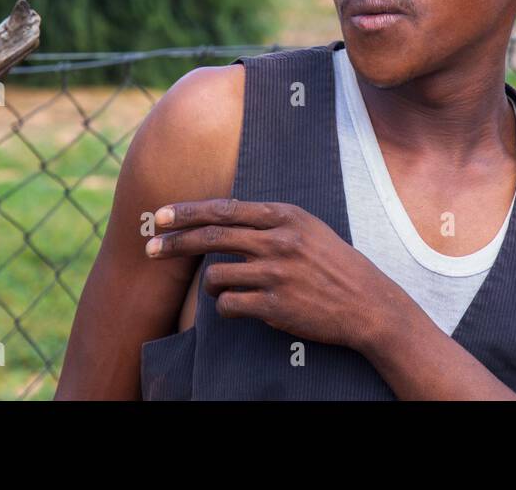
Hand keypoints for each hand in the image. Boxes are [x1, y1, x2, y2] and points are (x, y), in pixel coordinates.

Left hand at [145, 198, 396, 350]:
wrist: (366, 302)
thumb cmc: (333, 264)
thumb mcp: (306, 228)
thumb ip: (269, 221)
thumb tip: (224, 215)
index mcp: (285, 217)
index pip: (224, 209)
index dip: (187, 212)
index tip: (161, 216)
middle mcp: (279, 241)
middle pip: (212, 237)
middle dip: (175, 242)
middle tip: (149, 247)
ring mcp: (276, 274)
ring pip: (216, 275)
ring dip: (211, 284)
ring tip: (223, 288)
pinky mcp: (275, 306)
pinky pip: (229, 305)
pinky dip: (226, 306)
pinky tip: (240, 306)